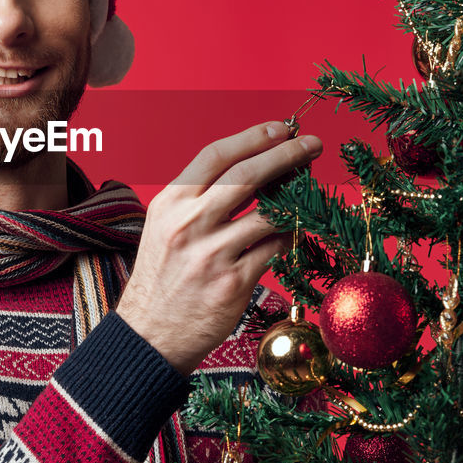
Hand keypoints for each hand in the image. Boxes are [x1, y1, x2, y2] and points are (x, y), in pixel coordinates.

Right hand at [115, 121, 322, 374]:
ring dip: (295, 199)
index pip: (216, 155)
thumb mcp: (165, 226)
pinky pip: (274, 249)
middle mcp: (189, 223)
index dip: (253, 137)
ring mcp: (212, 253)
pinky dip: (287, 236)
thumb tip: (252, 168)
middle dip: (286, 155)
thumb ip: (199, 198)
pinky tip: (292, 230)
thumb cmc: (163, 276)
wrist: (150, 333)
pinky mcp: (233, 282)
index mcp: (170, 202)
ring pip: (268, 213)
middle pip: (247, 175)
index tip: (281, 129)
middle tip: (312, 145)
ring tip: (307, 191)